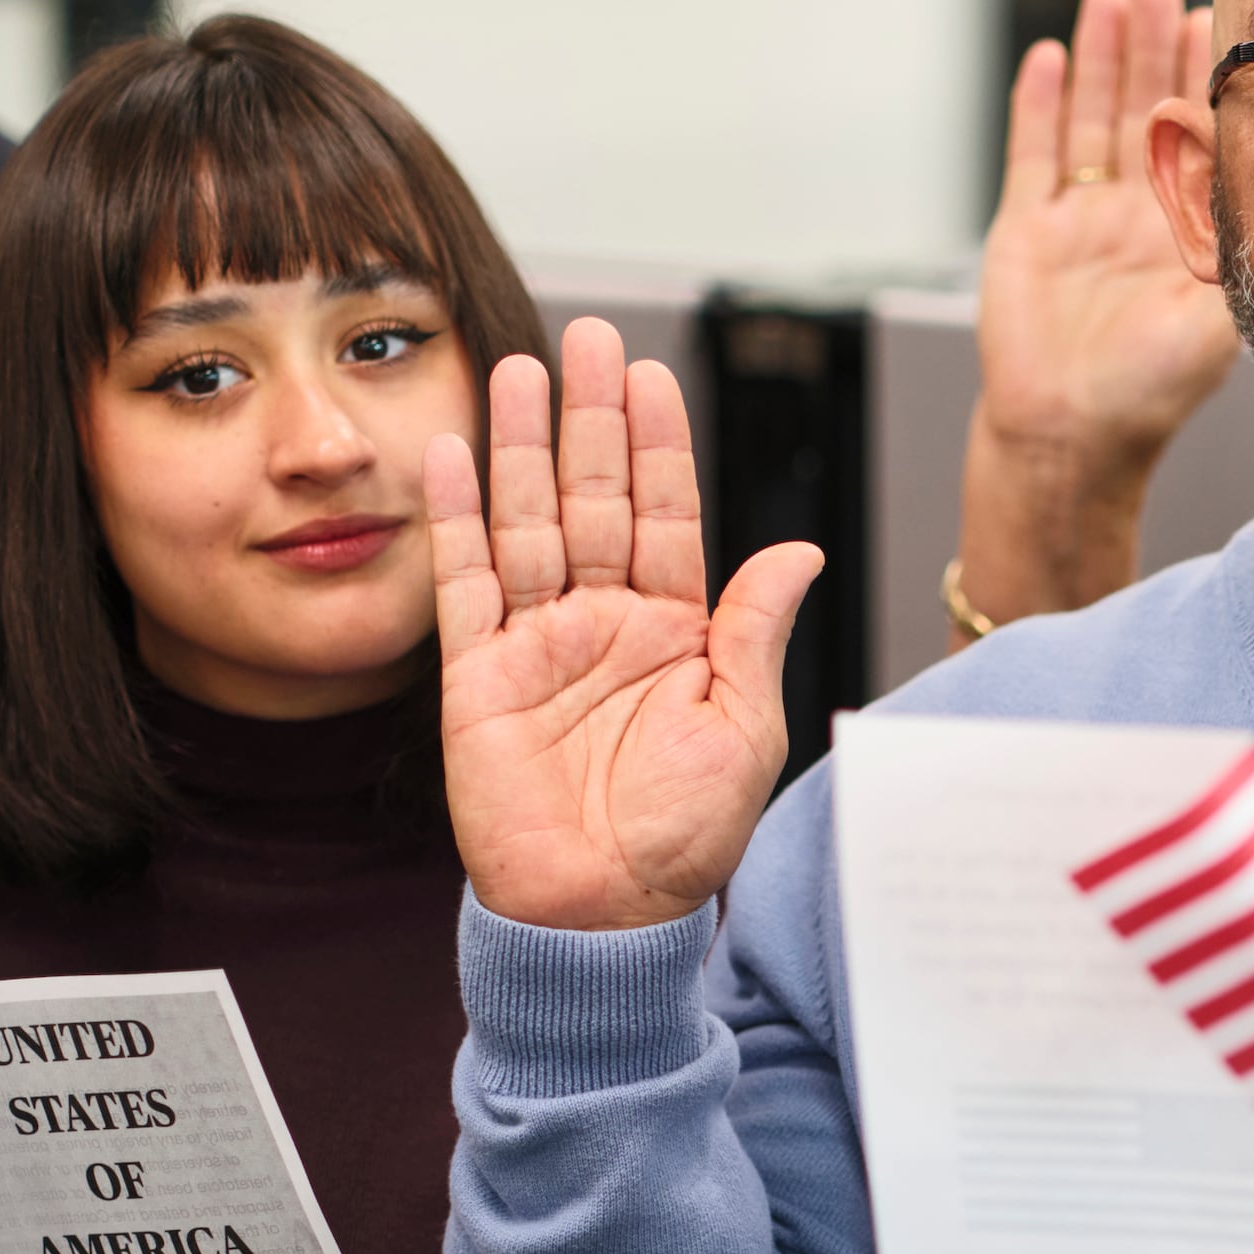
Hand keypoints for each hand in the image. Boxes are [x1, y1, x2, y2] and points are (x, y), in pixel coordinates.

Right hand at [435, 318, 826, 931]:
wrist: (601, 916)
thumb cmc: (679, 842)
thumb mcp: (743, 730)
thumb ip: (754, 632)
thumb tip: (799, 551)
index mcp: (676, 634)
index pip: (665, 516)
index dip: (658, 445)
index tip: (652, 375)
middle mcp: (605, 626)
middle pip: (594, 498)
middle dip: (592, 416)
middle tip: (587, 338)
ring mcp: (538, 644)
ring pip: (528, 520)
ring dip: (525, 445)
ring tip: (522, 368)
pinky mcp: (477, 676)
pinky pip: (465, 581)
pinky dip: (458, 517)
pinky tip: (455, 453)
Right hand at [958, 0, 1239, 616]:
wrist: (1075, 436)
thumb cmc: (1150, 390)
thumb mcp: (1217, 314)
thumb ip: (1242, 254)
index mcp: (1180, 229)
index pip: (1198, 136)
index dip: (1208, 80)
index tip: (1228, 21)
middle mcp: (1130, 215)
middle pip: (1143, 108)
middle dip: (1156, 47)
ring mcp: (1077, 217)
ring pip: (1091, 116)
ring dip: (1104, 56)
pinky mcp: (1026, 228)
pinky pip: (1034, 153)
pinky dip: (1041, 102)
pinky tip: (1056, 53)